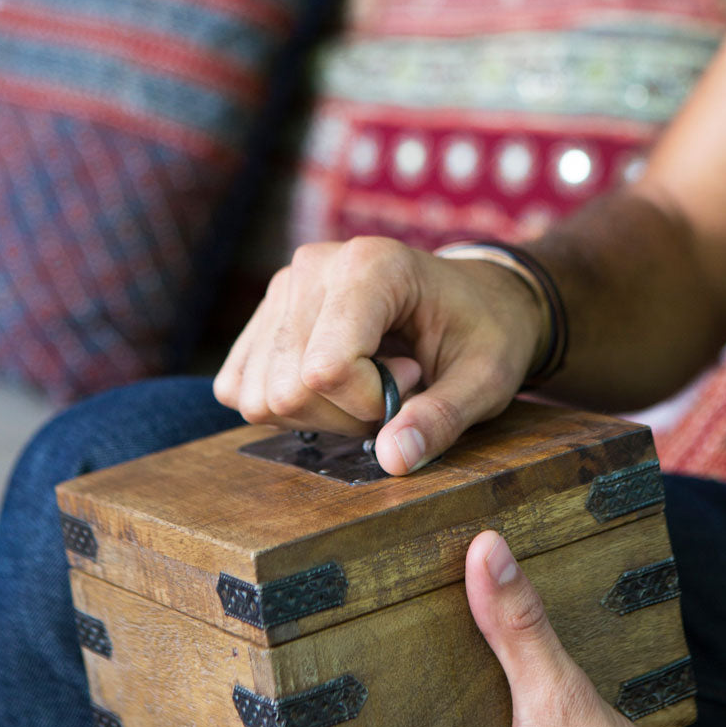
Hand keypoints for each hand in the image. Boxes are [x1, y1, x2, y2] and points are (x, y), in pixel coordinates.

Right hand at [212, 237, 542, 473]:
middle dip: (345, 414)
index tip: (413, 379)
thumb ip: (442, 419)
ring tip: (368, 382)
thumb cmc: (485, 332)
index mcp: (370, 266)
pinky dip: (285, 408)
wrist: (476, 299)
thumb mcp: (486, 379)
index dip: (370, 402)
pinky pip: (239, 389)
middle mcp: (312, 268)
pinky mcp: (262, 320)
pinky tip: (333, 386)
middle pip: (288, 389)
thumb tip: (392, 461)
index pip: (326, 368)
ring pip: (259, 397)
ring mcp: (280, 290)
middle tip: (395, 387)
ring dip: (317, 415)